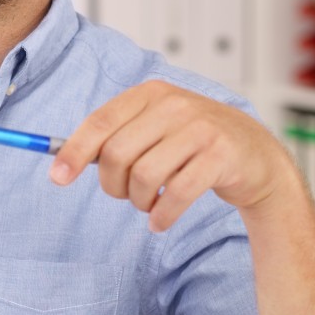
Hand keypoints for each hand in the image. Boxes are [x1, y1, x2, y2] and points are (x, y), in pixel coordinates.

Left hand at [49, 81, 298, 231]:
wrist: (257, 155)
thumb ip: (115, 137)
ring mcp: (201, 128)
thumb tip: (62, 162)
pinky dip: (162, 215)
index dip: (73, 152)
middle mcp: (174, 105)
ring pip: (144, 175)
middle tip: (124, 195)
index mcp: (150, 94)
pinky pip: (177, 194)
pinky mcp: (221, 156)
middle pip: (116, 153)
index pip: (99, 122)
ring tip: (148, 204)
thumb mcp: (154, 127)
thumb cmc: (194, 143)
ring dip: (139, 201)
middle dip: (112, 184)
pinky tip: (160, 221)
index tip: (57, 178)